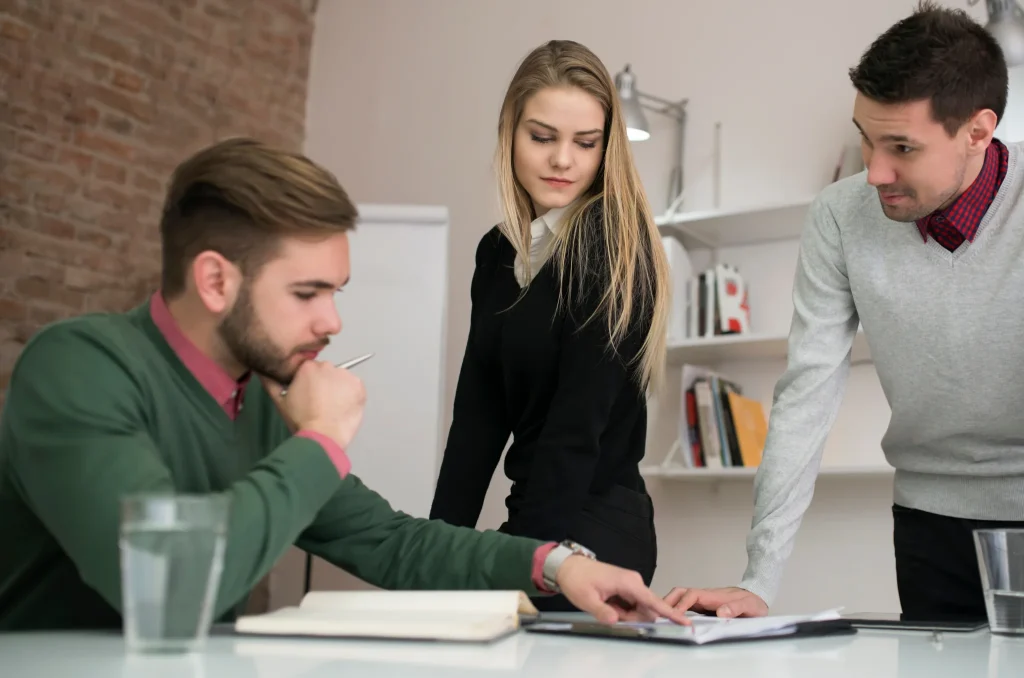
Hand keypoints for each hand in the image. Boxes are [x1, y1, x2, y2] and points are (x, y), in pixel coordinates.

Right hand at [261, 360, 366, 449]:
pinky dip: (352, 396)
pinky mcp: (359, 387)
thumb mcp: (280, 400)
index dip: (310, 384)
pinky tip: (343, 408)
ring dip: (339, 390)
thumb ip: (271, 382)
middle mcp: (328, 367)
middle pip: (327, 373)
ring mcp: (345, 376)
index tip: (309, 396)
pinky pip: (355, 388)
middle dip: (325, 385)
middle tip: (321, 404)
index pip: (311, 370)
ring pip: (342, 380)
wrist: (322, 436)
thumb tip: (263, 371)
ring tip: (332, 408)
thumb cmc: (301, 420)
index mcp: (308, 367)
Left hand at [555, 556, 690, 625]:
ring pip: (638, 609)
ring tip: (606, 605)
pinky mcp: (627, 587)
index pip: (654, 602)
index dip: (670, 613)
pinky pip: (631, 605)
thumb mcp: (587, 600)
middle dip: (631, 618)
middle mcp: (634, 582)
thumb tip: (615, 621)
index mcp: (629, 583)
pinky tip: (608, 604)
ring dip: (625, 615)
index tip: (685, 622)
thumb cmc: (578, 579)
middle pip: (645, 610)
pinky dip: (622, 610)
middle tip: (609, 612)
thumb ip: (603, 612)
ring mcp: (631, 584)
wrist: (569, 566)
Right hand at [663, 586, 767, 617]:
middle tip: (658, 614)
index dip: (682, 604)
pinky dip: (676, 610)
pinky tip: (672, 620)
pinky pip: (686, 606)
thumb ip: (735, 608)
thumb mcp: (748, 606)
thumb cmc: (752, 602)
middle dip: (668, 601)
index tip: (675, 615)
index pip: (692, 595)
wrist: (756, 597)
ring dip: (669, 605)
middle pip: (680, 592)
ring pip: (680, 598)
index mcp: (713, 596)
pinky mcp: (703, 607)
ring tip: (660, 618)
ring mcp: (703, 601)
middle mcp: (705, 596)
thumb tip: (721, 613)